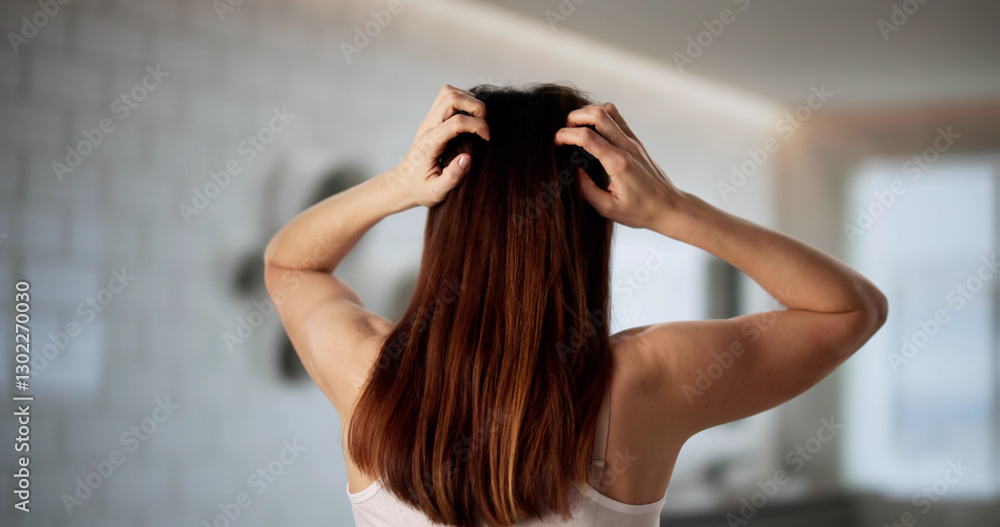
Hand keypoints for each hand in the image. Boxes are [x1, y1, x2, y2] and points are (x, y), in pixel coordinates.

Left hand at [385, 84, 489, 208]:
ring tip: (478, 119)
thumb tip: (468, 158)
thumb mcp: (436, 191)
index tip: (487, 139)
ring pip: (448, 92)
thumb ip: (452, 176)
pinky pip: (446, 98)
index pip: (456, 122)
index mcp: (429, 144)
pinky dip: (462, 101)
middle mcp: (427, 127)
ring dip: (468, 100)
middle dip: (475, 106)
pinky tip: (469, 118)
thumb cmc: (420, 189)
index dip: (478, 125)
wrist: (401, 185)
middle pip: (451, 97)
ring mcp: (428, 121)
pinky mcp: (431, 120)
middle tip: (484, 125)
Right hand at [554, 103, 688, 232]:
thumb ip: (586, 190)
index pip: (587, 137)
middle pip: (598, 114)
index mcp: (618, 163)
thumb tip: (573, 170)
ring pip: (609, 110)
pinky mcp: (636, 142)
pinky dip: (601, 117)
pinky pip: (617, 118)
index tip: (556, 142)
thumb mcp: (607, 209)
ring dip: (589, 113)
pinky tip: (592, 130)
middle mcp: (627, 147)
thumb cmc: (641, 212)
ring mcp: (633, 142)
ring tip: (577, 128)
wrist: (669, 207)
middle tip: (564, 132)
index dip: (566, 135)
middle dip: (575, 117)